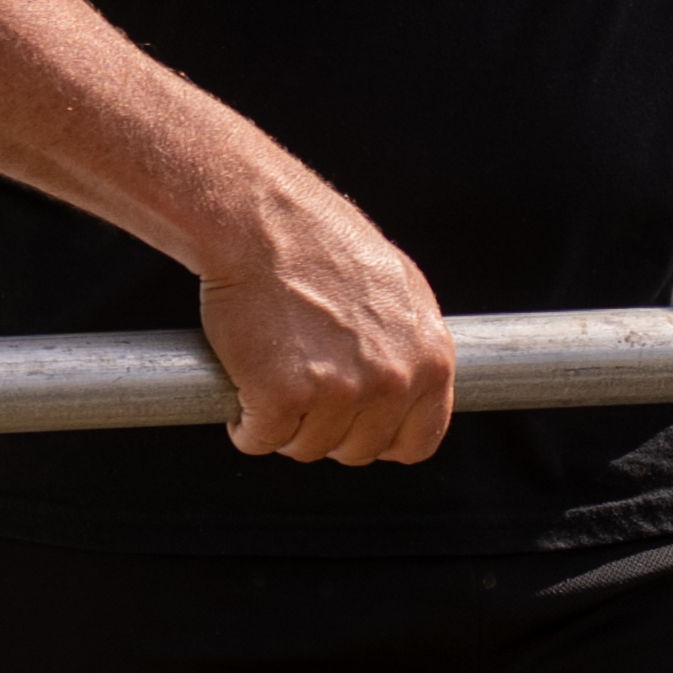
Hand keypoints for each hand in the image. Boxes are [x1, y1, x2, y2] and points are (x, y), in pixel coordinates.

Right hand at [196, 187, 457, 461]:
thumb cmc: (322, 242)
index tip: (354, 427)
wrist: (264, 223)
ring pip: (306, 447)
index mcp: (430, 360)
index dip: (381, 440)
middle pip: (357, 449)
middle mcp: (392, 382)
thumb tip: (408, 375)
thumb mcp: (399, 288)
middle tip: (300, 396)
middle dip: (326, 431)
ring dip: (282, 427)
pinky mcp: (281, 397)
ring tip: (268, 384)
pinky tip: (242, 392)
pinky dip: (245, 426)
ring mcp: (338, 393)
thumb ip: (411, 342)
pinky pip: (259, 439)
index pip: (419, 440)